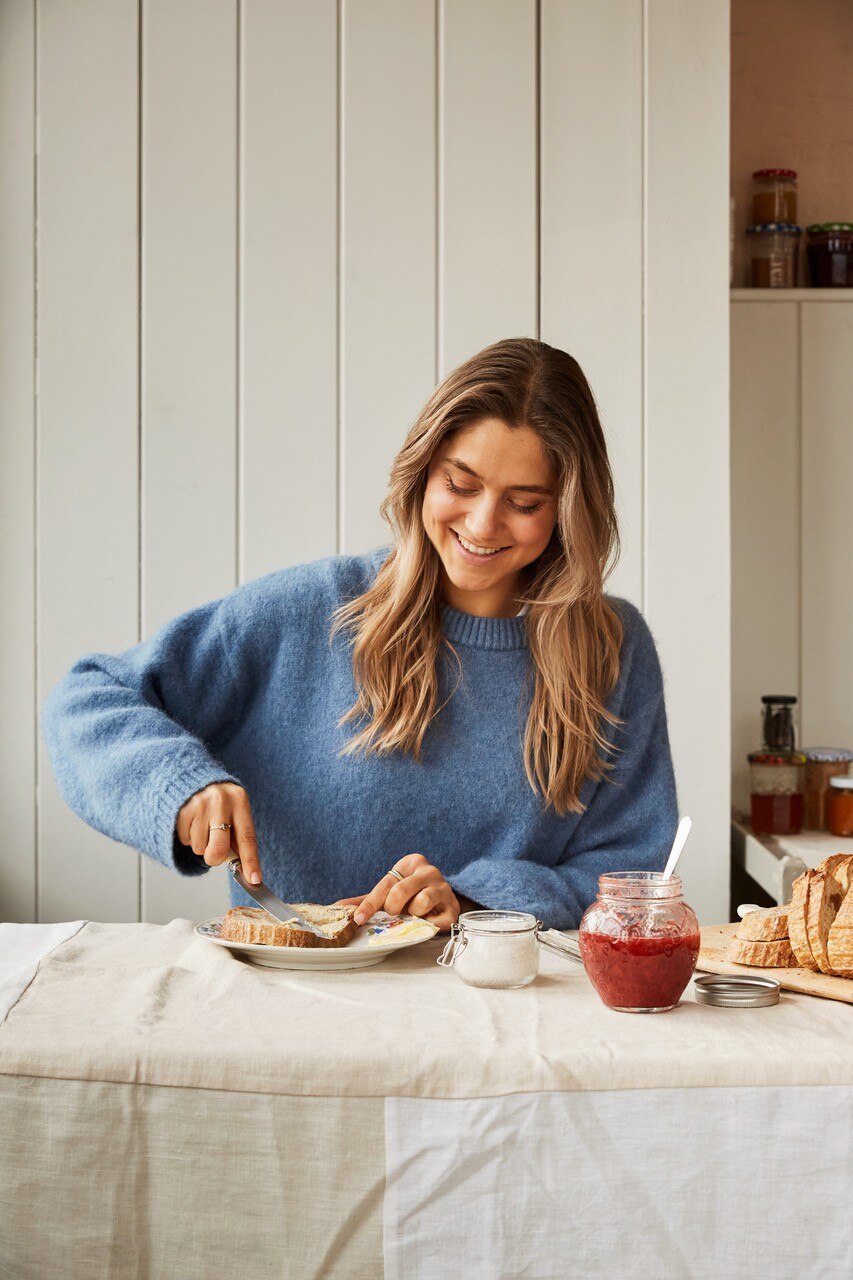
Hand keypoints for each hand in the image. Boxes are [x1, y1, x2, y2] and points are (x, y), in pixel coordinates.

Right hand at [175, 782, 261, 885]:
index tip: (254, 880)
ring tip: (202, 826)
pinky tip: (192, 823)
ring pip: (199, 847)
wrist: (192, 777)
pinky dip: (188, 837)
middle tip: (213, 852)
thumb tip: (245, 871)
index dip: (250, 861)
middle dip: (215, 858)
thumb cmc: (219, 801)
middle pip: (219, 849)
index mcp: (240, 801)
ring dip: (200, 844)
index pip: (247, 837)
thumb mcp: (235, 811)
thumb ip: (238, 837)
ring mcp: (200, 804)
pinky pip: (185, 840)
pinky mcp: (181, 809)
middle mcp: (221, 801)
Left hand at [337, 853, 459, 932]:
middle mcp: (429, 871)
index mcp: (411, 862)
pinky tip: (427, 920)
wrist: (442, 902)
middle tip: (394, 913)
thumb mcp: (389, 894)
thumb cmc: (412, 896)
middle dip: (392, 908)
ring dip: (412, 914)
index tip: (358, 919)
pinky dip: (427, 924)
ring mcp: (444, 888)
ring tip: (415, 913)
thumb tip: (337, 906)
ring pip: (420, 903)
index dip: (370, 904)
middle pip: (400, 891)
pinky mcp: (453, 907)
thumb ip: (366, 899)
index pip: (386, 884)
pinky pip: (435, 920)